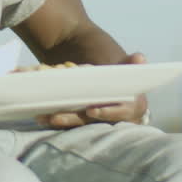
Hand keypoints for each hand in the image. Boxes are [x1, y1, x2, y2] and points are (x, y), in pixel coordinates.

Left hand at [36, 52, 150, 129]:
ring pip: (78, 124)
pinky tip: (41, 117)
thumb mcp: (121, 66)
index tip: (91, 110)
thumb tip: (140, 58)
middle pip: (92, 122)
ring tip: (43, 117)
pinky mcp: (80, 119)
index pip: (120, 113)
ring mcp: (94, 119)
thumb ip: (129, 64)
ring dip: (61, 121)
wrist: (101, 72)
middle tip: (56, 117)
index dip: (106, 113)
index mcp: (128, 107)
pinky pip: (69, 122)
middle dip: (74, 119)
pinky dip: (55, 119)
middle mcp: (111, 117)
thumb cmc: (114, 71)